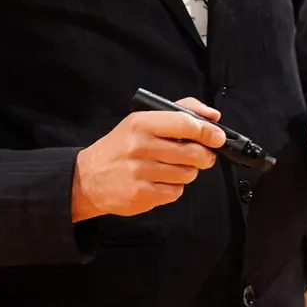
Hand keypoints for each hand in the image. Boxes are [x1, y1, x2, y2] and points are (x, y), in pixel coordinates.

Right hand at [72, 98, 224, 220]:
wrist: (87, 178)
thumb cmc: (119, 148)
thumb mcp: (141, 121)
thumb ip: (179, 112)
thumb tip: (213, 116)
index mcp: (141, 123)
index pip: (185, 124)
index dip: (208, 132)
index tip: (218, 137)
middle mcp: (140, 146)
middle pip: (193, 153)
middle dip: (204, 156)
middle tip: (201, 156)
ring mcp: (140, 172)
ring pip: (187, 174)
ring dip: (187, 172)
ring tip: (172, 168)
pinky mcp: (142, 194)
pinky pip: (176, 192)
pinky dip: (174, 188)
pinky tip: (160, 181)